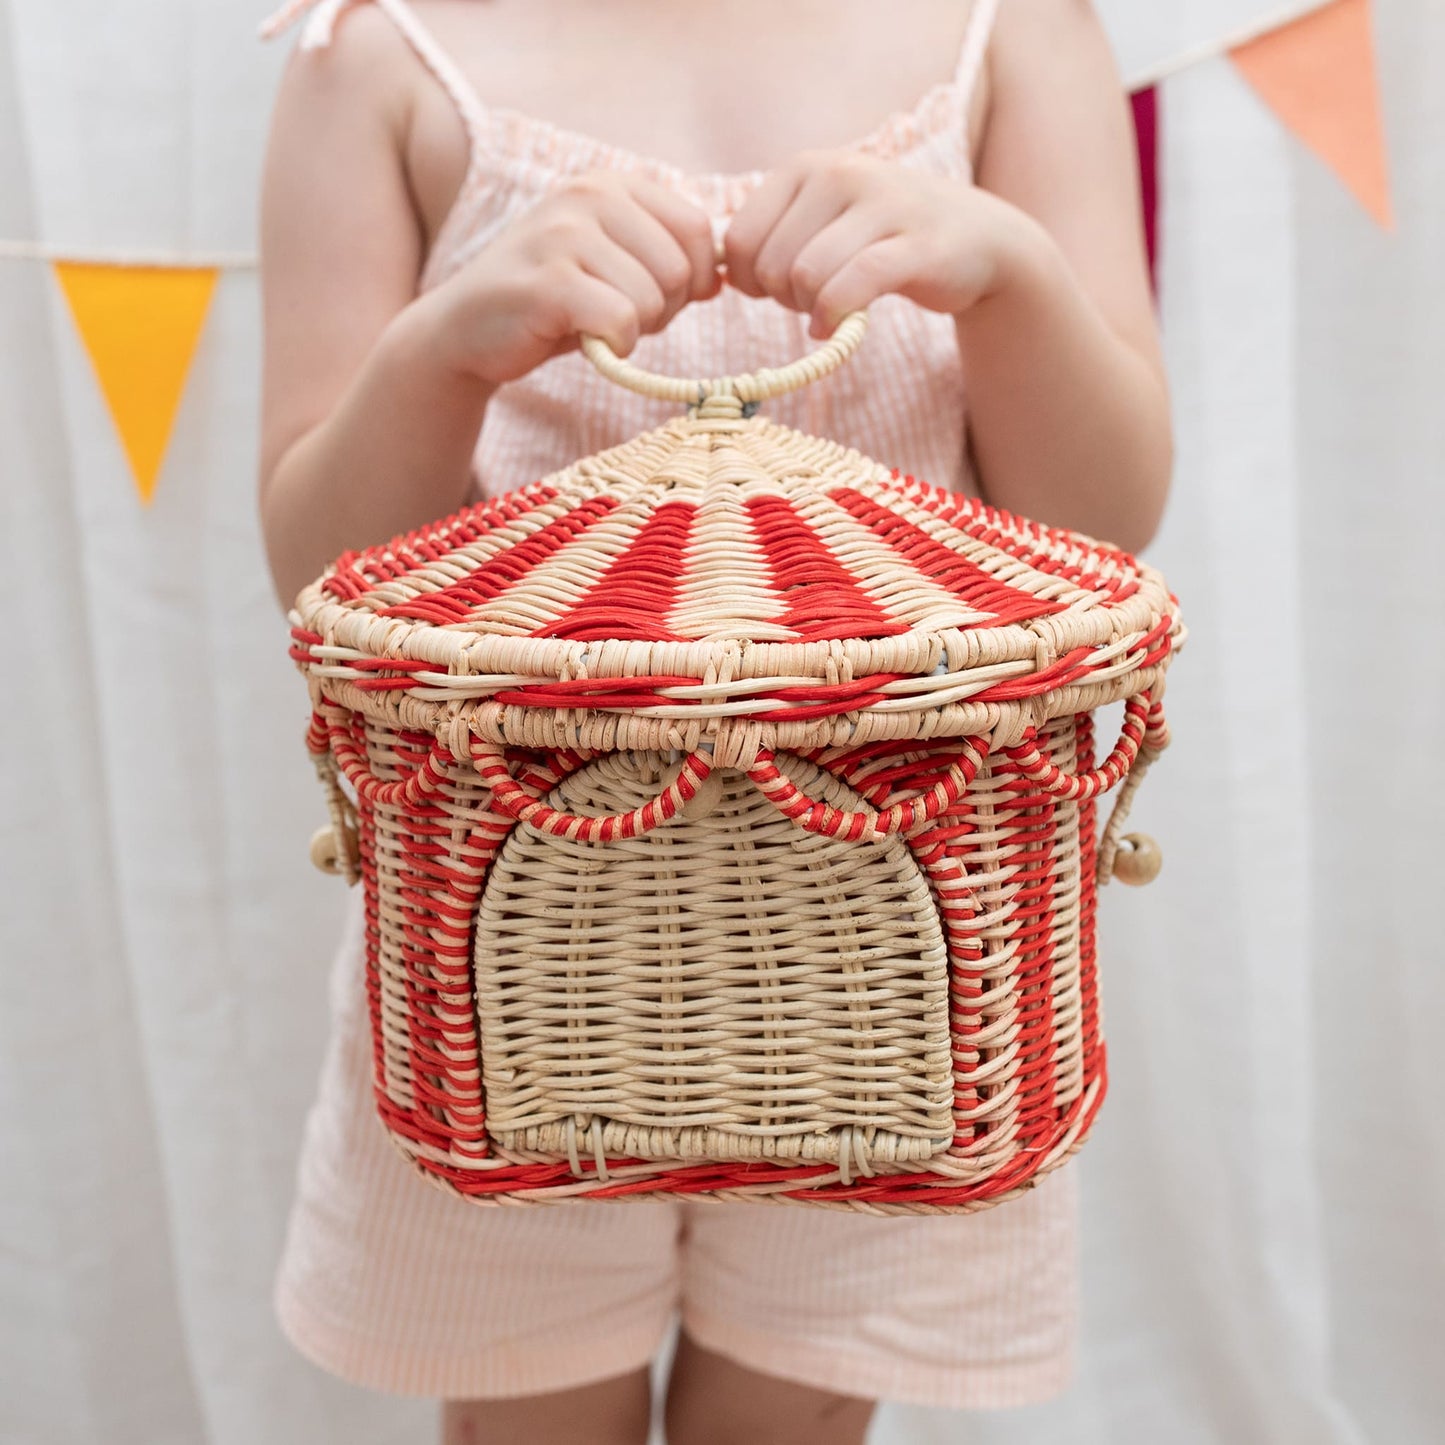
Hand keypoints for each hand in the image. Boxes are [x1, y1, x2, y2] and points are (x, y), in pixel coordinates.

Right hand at [428, 171, 720, 385]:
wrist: (465, 331)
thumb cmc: (552, 303)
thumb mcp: (613, 266)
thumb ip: (666, 259)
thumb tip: (725, 277)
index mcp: (611, 184)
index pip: (699, 230)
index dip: (693, 280)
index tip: (654, 296)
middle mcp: (587, 194)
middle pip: (682, 269)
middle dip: (661, 310)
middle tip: (612, 315)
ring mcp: (563, 234)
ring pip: (653, 299)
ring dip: (633, 330)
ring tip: (590, 323)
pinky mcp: (548, 281)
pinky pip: (622, 321)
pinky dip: (614, 346)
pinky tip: (583, 340)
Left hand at [723, 150, 1039, 337]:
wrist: (978, 239)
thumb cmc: (883, 238)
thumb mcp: (820, 221)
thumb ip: (768, 237)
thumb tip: (709, 271)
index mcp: (808, 167)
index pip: (737, 239)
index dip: (746, 281)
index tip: (775, 289)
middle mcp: (842, 174)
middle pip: (769, 265)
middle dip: (782, 300)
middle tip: (812, 302)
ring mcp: (883, 206)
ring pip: (807, 277)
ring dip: (810, 311)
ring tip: (829, 311)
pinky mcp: (918, 245)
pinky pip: (854, 286)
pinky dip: (835, 318)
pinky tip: (836, 329)